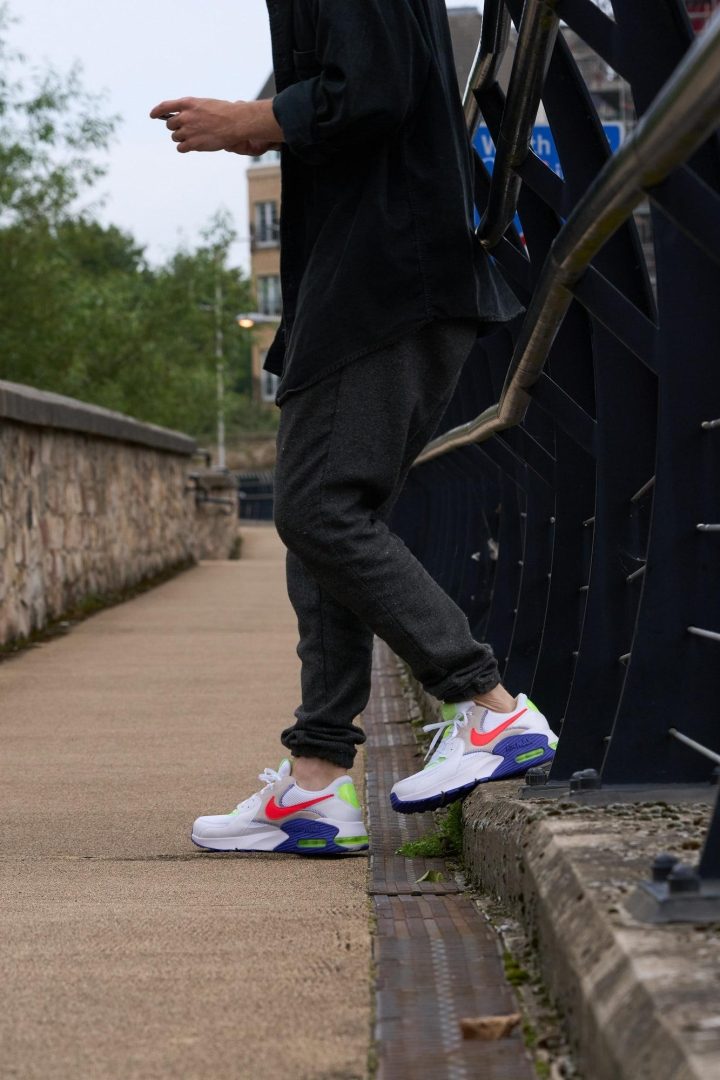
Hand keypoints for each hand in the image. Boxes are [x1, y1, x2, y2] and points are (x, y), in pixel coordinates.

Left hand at [149, 97, 282, 153]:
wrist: (235, 122)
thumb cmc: (224, 112)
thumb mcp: (204, 104)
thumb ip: (190, 110)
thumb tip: (179, 118)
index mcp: (187, 103)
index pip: (165, 106)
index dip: (157, 111)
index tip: (152, 115)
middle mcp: (185, 116)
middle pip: (170, 125)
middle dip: (176, 128)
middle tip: (186, 130)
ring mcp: (188, 130)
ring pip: (175, 137)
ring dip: (182, 138)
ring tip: (194, 137)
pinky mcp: (193, 143)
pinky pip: (181, 148)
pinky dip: (184, 148)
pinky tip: (192, 146)